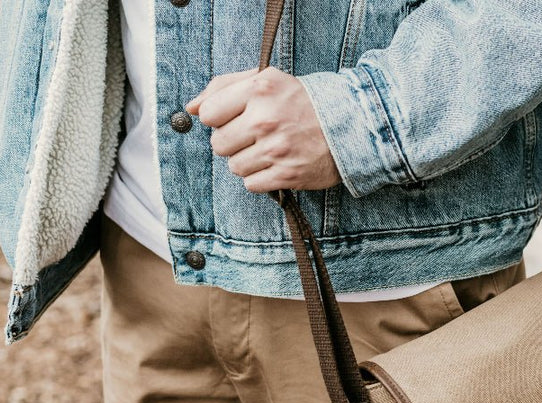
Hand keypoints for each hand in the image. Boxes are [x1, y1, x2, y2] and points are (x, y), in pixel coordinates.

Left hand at [186, 67, 341, 192]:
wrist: (351, 126)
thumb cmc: (304, 102)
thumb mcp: (266, 80)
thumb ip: (224, 87)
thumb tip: (190, 108)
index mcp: (259, 89)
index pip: (208, 114)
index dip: (219, 118)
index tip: (236, 118)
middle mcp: (266, 118)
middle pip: (218, 144)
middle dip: (233, 142)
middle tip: (255, 137)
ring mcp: (277, 149)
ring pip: (234, 166)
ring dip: (248, 161)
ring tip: (269, 151)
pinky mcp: (287, 174)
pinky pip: (251, 184)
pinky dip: (261, 178)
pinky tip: (277, 165)